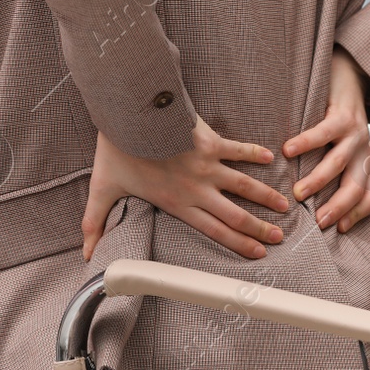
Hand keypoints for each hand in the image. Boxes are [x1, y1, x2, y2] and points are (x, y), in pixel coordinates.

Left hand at [82, 116, 289, 260]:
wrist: (129, 115)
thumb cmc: (116, 151)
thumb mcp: (102, 191)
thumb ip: (94, 224)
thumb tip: (84, 254)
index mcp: (177, 203)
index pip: (214, 230)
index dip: (237, 244)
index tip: (257, 254)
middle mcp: (197, 189)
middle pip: (235, 214)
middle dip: (259, 228)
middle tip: (278, 237)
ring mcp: (207, 165)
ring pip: (243, 185)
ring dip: (265, 196)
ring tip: (284, 205)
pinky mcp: (210, 142)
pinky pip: (237, 149)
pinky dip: (253, 153)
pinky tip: (270, 157)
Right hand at [282, 45, 369, 232]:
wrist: (351, 75)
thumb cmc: (338, 117)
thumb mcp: (342, 149)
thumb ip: (334, 172)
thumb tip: (309, 202)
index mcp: (364, 164)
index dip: (358, 215)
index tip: (339, 230)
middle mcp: (364, 152)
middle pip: (356, 187)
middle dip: (338, 208)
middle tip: (317, 223)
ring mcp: (356, 133)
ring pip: (339, 164)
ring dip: (319, 181)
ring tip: (298, 193)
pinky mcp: (343, 114)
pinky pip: (324, 133)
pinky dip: (305, 143)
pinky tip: (287, 150)